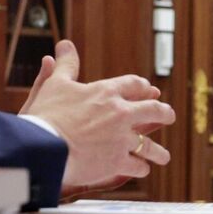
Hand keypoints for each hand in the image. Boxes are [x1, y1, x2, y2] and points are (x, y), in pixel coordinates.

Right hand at [19, 40, 174, 191]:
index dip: (143, 88)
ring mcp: (121, 139)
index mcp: (107, 92)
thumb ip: (66, 65)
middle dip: (165, 114)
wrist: (43, 147)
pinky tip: (142, 169)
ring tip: (163, 156)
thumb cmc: (46, 115)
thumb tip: (65, 44)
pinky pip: (138, 166)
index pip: (134, 84)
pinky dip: (141, 168)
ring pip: (150, 145)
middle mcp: (120, 114)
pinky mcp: (117, 162)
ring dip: (159, 152)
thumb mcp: (56, 84)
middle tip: (169, 116)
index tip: (150, 90)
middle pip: (154, 111)